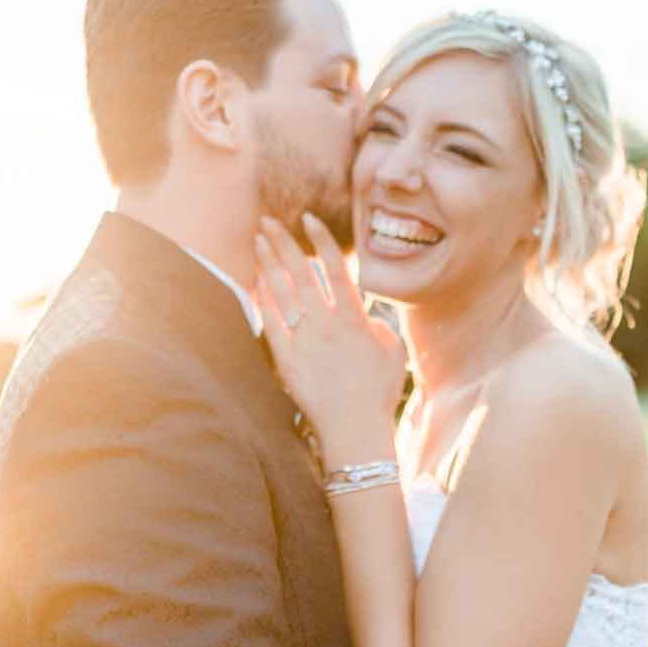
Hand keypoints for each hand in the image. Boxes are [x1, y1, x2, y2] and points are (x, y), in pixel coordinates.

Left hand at [255, 214, 406, 462]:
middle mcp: (326, 322)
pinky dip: (261, 299)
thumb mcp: (393, 352)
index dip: (320, 239)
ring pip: (281, 291)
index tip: (308, 218)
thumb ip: (379, 326)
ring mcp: (304, 339)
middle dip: (283, 242)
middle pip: (300, 272)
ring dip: (268, 263)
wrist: (354, 428)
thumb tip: (366, 317)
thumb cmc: (378, 393)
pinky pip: (270, 322)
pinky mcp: (286, 359)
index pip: (333, 267)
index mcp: (354, 317)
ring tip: (258, 241)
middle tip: (268, 221)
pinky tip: (254, 281)